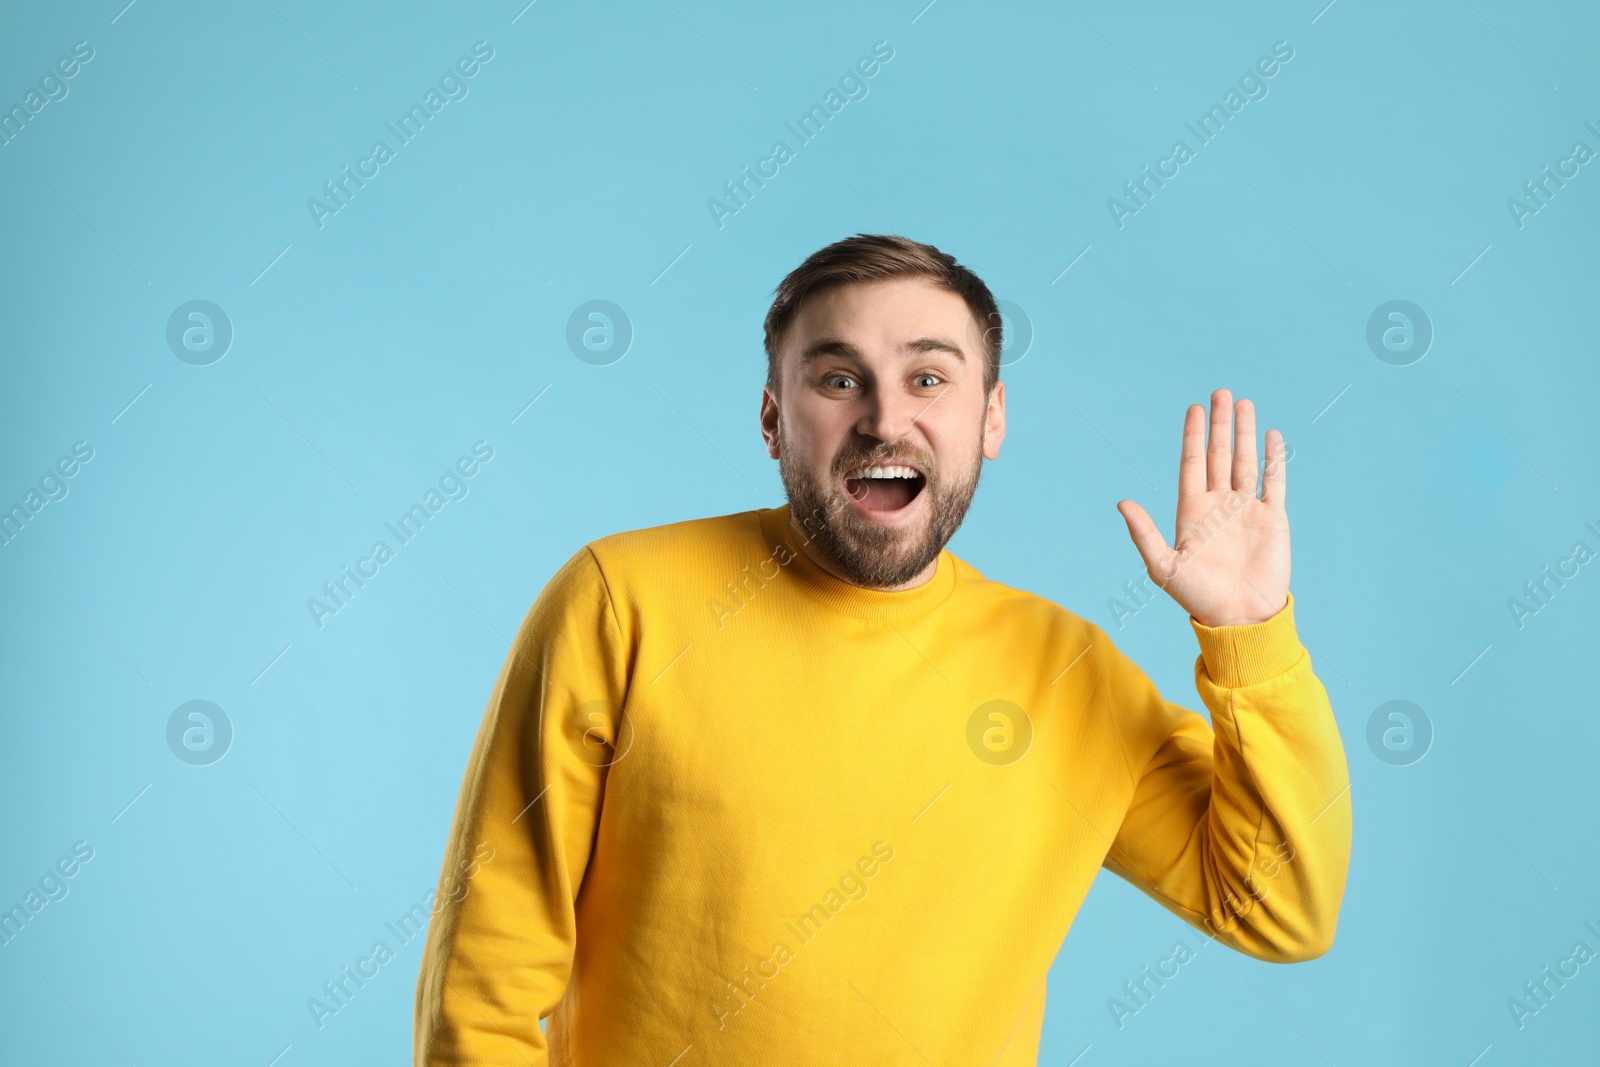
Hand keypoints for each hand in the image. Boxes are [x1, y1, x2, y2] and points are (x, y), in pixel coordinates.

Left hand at [1116, 388, 1289, 627]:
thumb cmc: (1198, 597)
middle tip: (1220, 392)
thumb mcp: (1164, 566)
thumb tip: (1122, 503)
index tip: (1195, 409)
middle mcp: (1219, 505)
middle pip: (1218, 455)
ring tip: (1244, 404)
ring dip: (1245, 433)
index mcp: (1192, 512)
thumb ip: (1144, 534)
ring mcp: (1246, 509)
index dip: (1193, 436)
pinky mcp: (1272, 518)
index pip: (1192, 463)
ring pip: (1245, 461)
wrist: (1240, 618)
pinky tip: (1271, 435)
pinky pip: (1274, 481)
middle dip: (1219, 424)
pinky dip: (1274, 458)